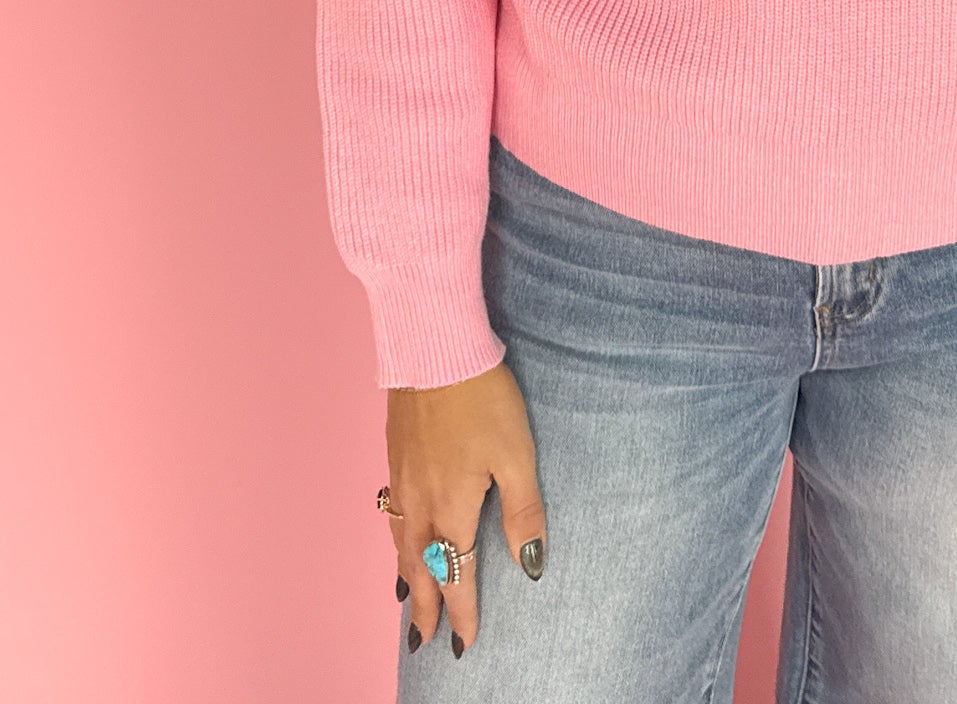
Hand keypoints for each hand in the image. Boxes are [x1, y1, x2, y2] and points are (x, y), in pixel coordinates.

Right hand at [385, 359, 546, 657]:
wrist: (434, 348)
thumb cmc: (482, 398)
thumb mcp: (517, 454)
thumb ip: (524, 511)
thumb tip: (529, 566)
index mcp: (451, 508)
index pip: (456, 574)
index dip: (462, 611)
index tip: (464, 644)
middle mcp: (420, 502)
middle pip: (419, 568)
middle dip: (424, 606)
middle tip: (424, 640)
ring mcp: (402, 478)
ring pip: (400, 543)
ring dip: (405, 577)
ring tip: (408, 599)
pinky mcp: (395, 454)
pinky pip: (391, 515)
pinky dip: (395, 541)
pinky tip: (399, 536)